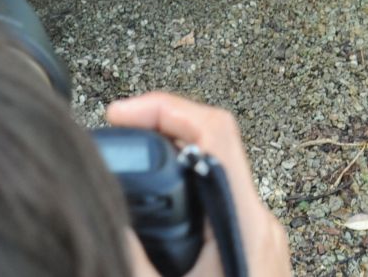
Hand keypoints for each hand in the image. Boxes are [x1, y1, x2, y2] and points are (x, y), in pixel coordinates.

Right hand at [106, 93, 291, 276]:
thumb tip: (107, 220)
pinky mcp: (253, 247)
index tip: (122, 113)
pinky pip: (219, 198)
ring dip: (174, 158)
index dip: (165, 108)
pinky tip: (160, 200)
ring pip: (216, 172)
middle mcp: (260, 221)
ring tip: (133, 157)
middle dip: (162, 127)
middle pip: (213, 145)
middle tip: (119, 129)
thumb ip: (137, 259)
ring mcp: (260, 233)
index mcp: (245, 224)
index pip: (215, 132)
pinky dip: (186, 187)